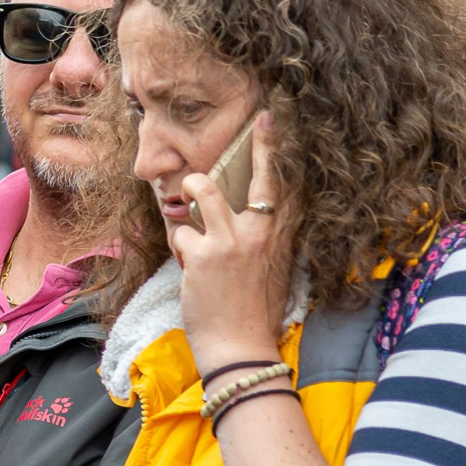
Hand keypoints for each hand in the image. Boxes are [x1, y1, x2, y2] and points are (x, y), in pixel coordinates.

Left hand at [169, 112, 291, 369]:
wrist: (240, 347)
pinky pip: (181, 231)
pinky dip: (180, 245)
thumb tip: (251, 217)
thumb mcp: (271, 270)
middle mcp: (261, 234)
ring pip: (203, 191)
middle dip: (260, 144)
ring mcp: (232, 241)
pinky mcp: (203, 255)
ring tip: (187, 194)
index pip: (285, 186)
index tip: (274, 121)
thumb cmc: (252, 312)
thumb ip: (263, 240)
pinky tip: (188, 266)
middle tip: (261, 118)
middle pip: (260, 176)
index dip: (279, 151)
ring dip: (191, 188)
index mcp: (280, 238)